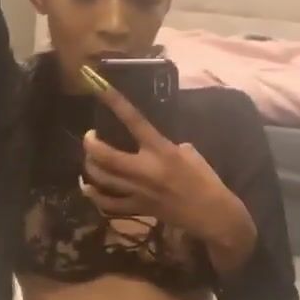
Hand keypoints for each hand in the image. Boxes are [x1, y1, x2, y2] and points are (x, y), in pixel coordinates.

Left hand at [80, 70, 244, 243]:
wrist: (211, 213)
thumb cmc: (205, 180)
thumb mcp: (190, 153)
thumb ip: (166, 145)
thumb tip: (151, 145)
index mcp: (161, 150)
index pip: (134, 121)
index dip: (115, 102)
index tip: (99, 87)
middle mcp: (145, 169)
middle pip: (105, 156)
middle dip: (91, 143)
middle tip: (90, 137)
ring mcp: (139, 191)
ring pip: (102, 179)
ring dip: (90, 166)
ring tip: (89, 158)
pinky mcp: (138, 208)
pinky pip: (109, 204)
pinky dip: (94, 195)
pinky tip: (89, 187)